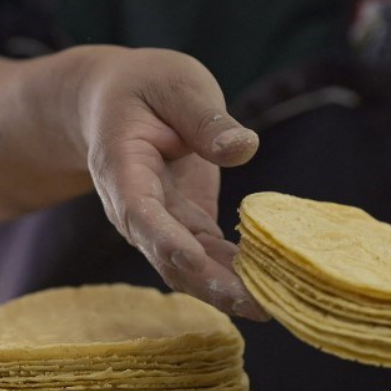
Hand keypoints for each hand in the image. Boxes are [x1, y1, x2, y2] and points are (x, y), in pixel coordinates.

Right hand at [71, 46, 266, 319]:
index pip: (139, 213)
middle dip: (210, 284)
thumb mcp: (175, 84)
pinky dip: (238, 275)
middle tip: (256, 304)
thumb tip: (244, 148)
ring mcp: (160, 225)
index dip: (166, 241)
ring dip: (228, 290)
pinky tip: (273, 287)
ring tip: (274, 306)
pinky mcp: (186, 229)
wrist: (117, 104)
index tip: (195, 263)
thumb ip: (205, 118)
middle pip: (167, 256)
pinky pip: (210, 260)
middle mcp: (134, 210)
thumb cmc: (145, 87)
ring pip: (190, 269)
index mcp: (122, 169)